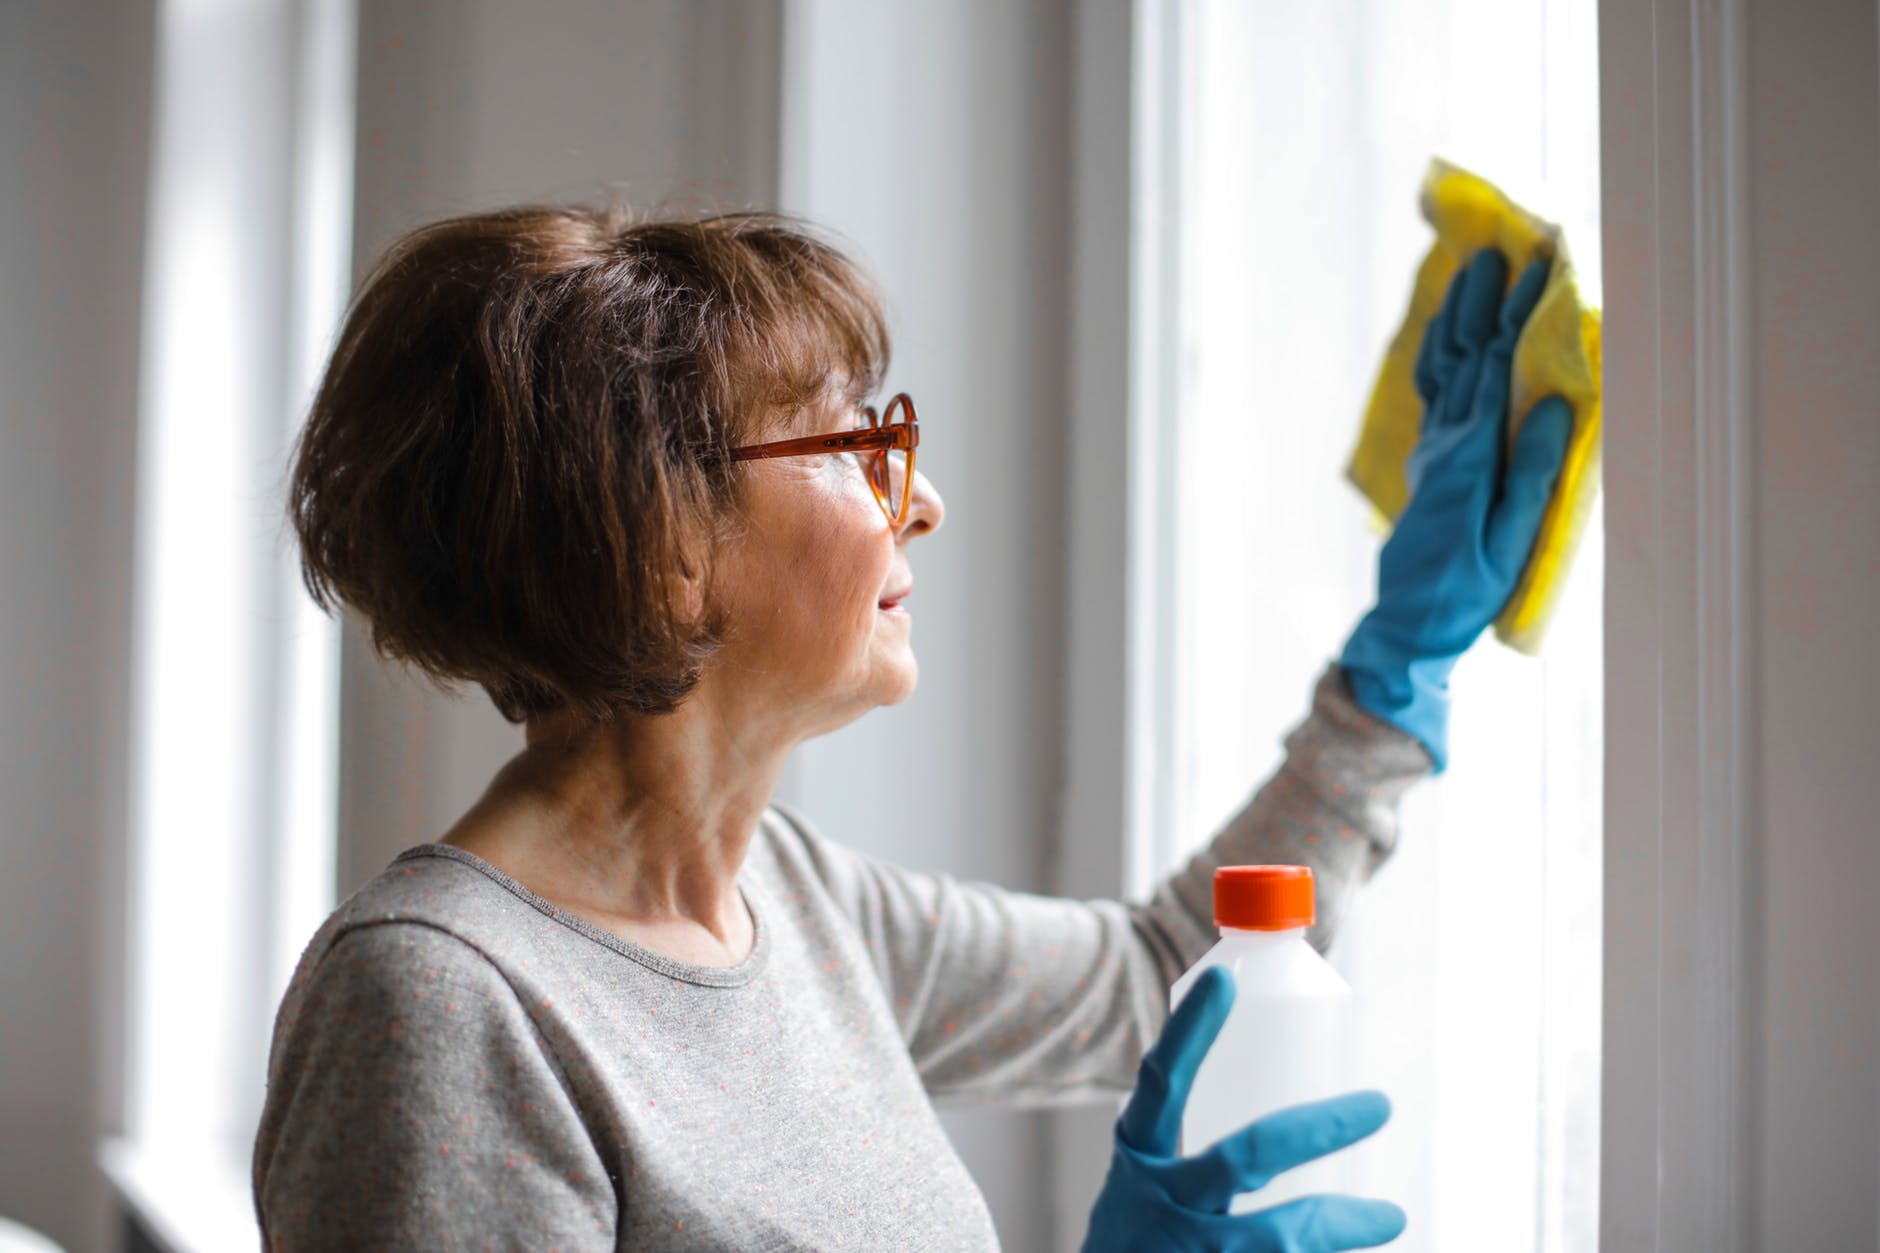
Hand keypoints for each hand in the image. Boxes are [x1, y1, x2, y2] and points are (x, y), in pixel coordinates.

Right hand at [1081, 967, 1404, 1252]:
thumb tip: (1289, 1123)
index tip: (1222, 979)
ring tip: (1390, 1214)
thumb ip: (1197, 1158)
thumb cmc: (1140, 1243)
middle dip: (1318, 1128)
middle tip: (1378, 1105)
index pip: (1161, 1083)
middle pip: (1247, 1155)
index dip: (1189, 1031)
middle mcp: (1163, 1201)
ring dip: (1341, 1224)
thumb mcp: (1144, 1187)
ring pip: (1279, 1236)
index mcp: (1140, 1158)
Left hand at [1340, 248, 1573, 770]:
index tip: (1539, 269)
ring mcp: (1432, 450)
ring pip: (1441, 368)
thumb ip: (1531, 472)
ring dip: (1455, 318)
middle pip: (1462, 355)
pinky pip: (1432, 392)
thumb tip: (1549, 404)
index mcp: (1471, 454)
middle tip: (1500, 250)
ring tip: (1469, 274)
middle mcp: (1446, 442)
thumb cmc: (1469, 588)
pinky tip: (1445, 336)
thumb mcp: (1512, 538)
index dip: (1516, 316)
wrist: (1409, 621)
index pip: (1495, 368)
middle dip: (1482, 301)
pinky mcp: (1429, 463)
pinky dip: (1439, 353)